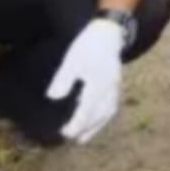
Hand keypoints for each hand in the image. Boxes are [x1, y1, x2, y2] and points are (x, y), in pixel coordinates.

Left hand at [46, 18, 124, 143]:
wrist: (109, 31)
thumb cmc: (88, 45)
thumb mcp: (72, 60)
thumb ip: (63, 79)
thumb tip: (53, 97)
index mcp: (98, 83)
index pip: (87, 109)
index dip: (77, 123)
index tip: (65, 134)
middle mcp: (109, 88)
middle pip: (100, 114)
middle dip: (87, 128)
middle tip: (74, 139)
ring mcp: (115, 86)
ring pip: (108, 111)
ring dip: (97, 125)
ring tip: (85, 136)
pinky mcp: (115, 83)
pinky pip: (112, 105)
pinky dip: (104, 116)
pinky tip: (96, 118)